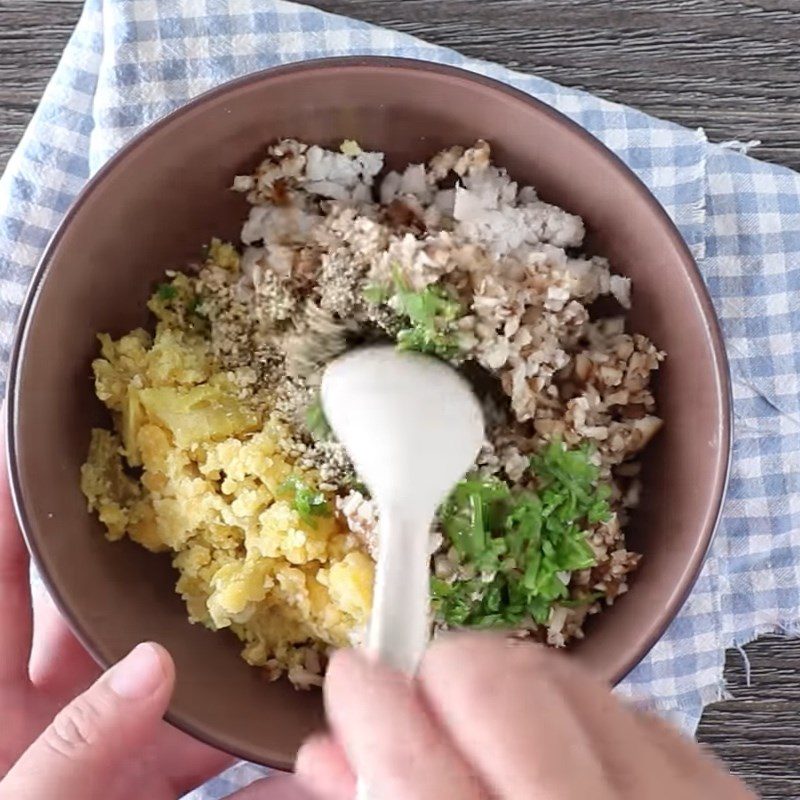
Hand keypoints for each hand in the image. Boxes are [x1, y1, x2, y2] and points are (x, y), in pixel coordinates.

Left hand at [0, 430, 312, 799]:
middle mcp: (43, 710)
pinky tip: (307, 744)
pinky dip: (256, 754)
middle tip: (213, 507)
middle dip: (155, 562)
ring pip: (174, 684)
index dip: (22, 503)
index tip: (61, 438)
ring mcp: (101, 753)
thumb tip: (151, 674)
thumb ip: (69, 753)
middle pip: (102, 610)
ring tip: (286, 614)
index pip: (0, 574)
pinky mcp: (144, 792)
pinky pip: (210, 761)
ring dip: (226, 662)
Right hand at [297, 634, 757, 799]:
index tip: (354, 677)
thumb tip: (330, 750)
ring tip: (495, 734)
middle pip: (493, 684)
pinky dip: (577, 714)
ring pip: (559, 676)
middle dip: (441, 674)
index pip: (409, 757)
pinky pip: (627, 706)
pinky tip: (565, 759)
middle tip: (428, 703)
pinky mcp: (721, 794)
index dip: (365, 697)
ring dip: (507, 686)